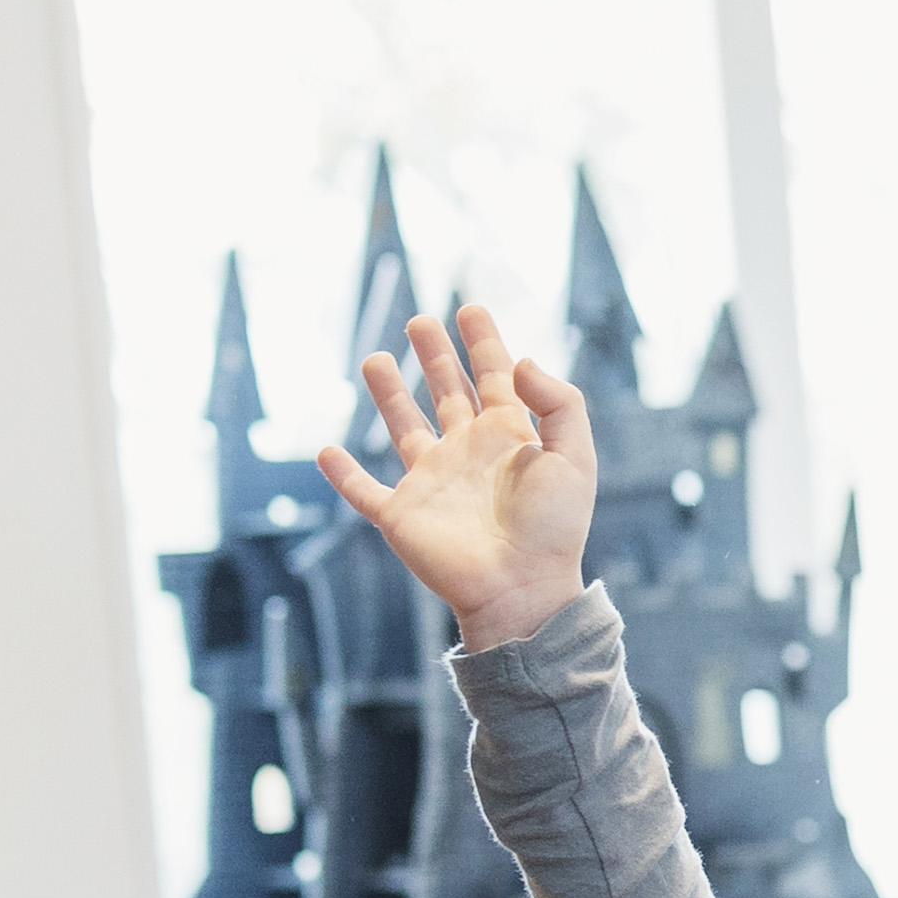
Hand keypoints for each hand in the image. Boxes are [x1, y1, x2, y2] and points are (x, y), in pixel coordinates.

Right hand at [325, 306, 594, 650]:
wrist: (522, 589)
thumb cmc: (553, 529)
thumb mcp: (573, 457)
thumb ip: (558, 403)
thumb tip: (521, 361)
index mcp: (508, 438)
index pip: (493, 377)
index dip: (484, 342)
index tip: (471, 308)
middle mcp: (467, 453)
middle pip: (446, 392)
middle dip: (434, 355)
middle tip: (420, 320)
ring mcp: (432, 483)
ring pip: (403, 428)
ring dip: (388, 395)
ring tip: (375, 357)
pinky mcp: (402, 515)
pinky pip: (364, 492)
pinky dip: (342, 474)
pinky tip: (325, 451)